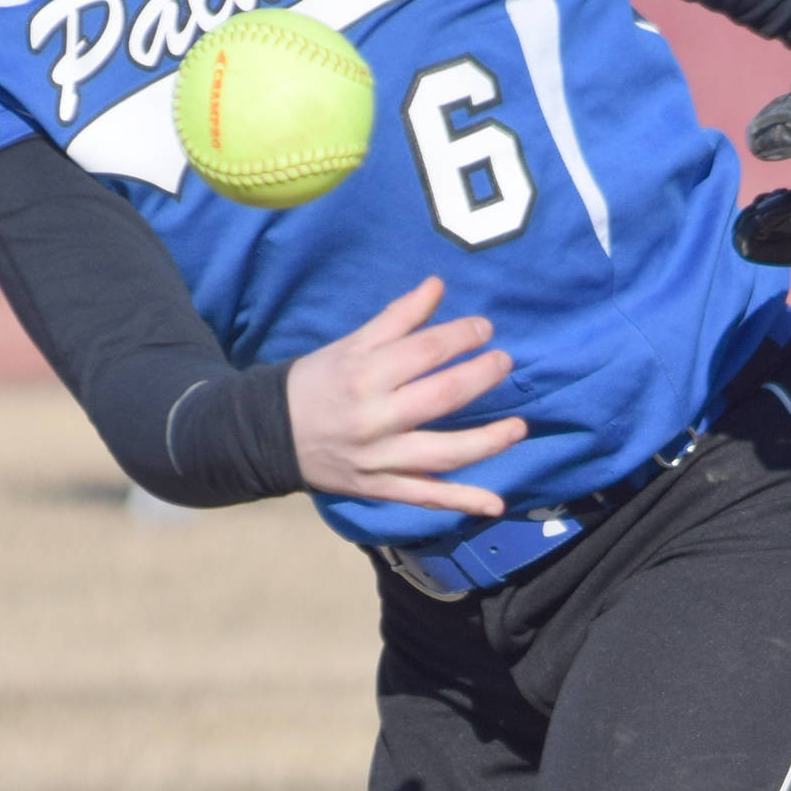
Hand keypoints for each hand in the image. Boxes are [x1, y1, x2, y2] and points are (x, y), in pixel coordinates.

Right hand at [286, 276, 526, 518]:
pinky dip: (462, 502)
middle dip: (482, 376)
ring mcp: (380, 459)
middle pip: (443, 396)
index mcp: (365, 374)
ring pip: (444, 453)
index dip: (463, 336)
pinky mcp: (381, 489)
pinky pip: (426, 497)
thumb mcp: (350, 345)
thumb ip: (397, 317)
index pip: (427, 351)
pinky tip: (496, 504)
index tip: (484, 329)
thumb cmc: (317, 383)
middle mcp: (376, 418)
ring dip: (488, 442)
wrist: (271, 435)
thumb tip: (437, 285)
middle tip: (504, 363)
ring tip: (519, 428)